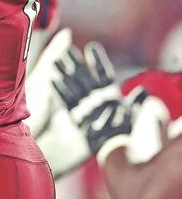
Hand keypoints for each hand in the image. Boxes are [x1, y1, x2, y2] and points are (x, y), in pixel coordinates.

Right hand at [53, 42, 146, 156]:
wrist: (110, 151)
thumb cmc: (123, 133)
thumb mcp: (131, 116)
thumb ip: (135, 103)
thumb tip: (145, 90)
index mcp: (110, 93)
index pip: (103, 73)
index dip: (98, 60)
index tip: (92, 47)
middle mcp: (96, 96)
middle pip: (85, 75)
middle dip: (77, 62)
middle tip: (68, 49)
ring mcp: (85, 104)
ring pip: (73, 84)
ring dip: (64, 73)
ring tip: (56, 61)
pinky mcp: (75, 115)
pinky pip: (66, 100)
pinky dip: (60, 91)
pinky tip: (53, 80)